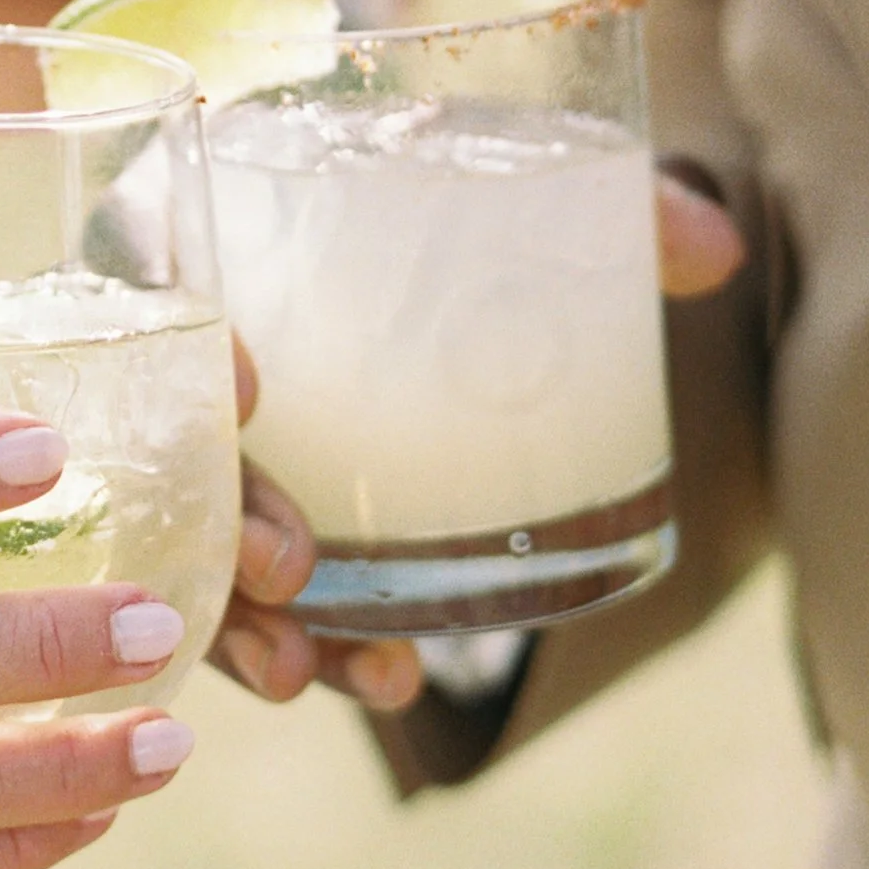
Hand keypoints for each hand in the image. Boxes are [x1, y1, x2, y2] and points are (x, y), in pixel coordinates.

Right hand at [207, 171, 748, 711]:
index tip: (254, 388)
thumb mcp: (513, 186)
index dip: (186, 333)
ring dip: (239, 617)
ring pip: (188, 536)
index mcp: (213, 218)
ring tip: (308, 675)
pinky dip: (293, 645)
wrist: (430, 239)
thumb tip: (717, 249)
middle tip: (293, 567)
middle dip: (225, 513)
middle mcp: (181, 334)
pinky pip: (238, 588)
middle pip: (163, 434)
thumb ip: (611, 209)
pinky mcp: (243, 515)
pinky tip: (368, 682)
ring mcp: (203, 441)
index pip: (151, 268)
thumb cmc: (441, 196)